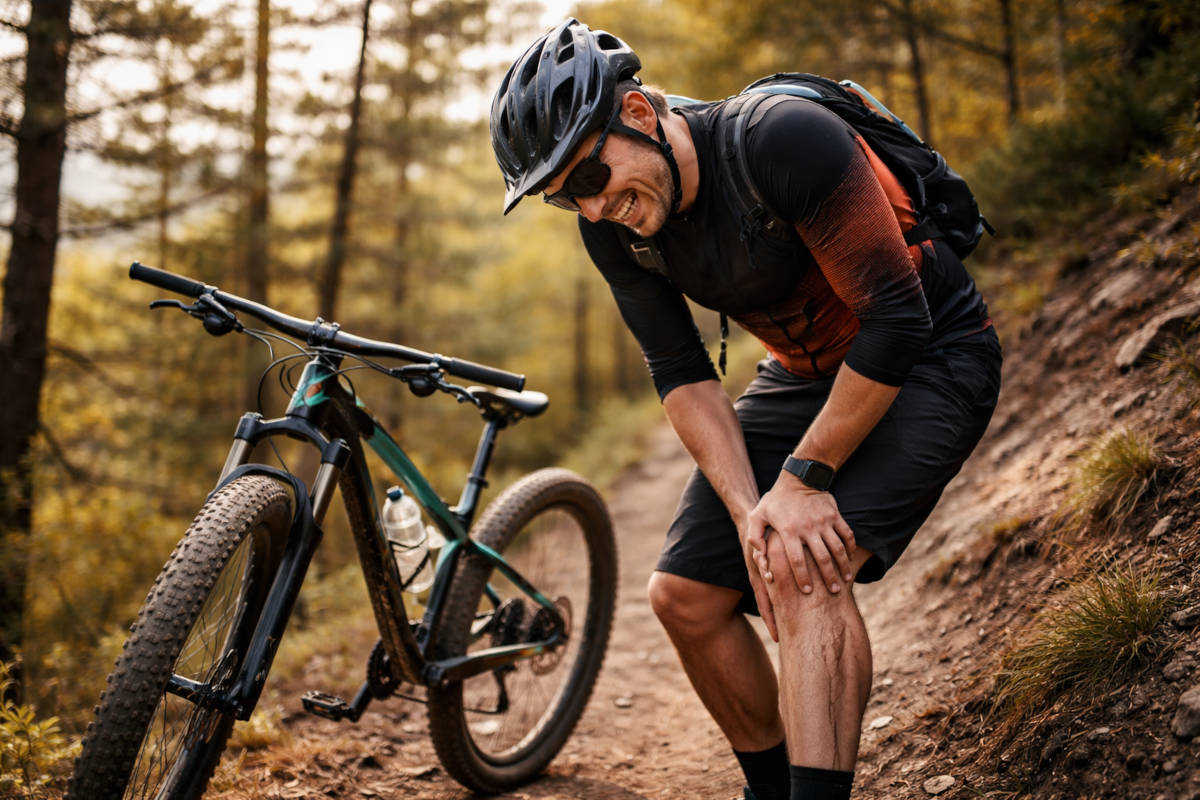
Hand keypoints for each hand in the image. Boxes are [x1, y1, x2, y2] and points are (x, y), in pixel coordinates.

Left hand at [744, 476, 855, 637]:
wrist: (797, 478)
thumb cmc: (775, 501)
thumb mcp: (758, 515)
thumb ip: (755, 536)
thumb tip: (760, 557)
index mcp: (789, 531)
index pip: (797, 561)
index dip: (802, 578)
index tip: (806, 591)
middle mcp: (808, 528)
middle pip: (822, 558)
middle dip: (828, 577)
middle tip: (832, 592)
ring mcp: (824, 521)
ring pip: (837, 548)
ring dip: (843, 566)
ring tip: (846, 579)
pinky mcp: (834, 515)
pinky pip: (847, 534)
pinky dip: (851, 547)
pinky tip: (851, 558)